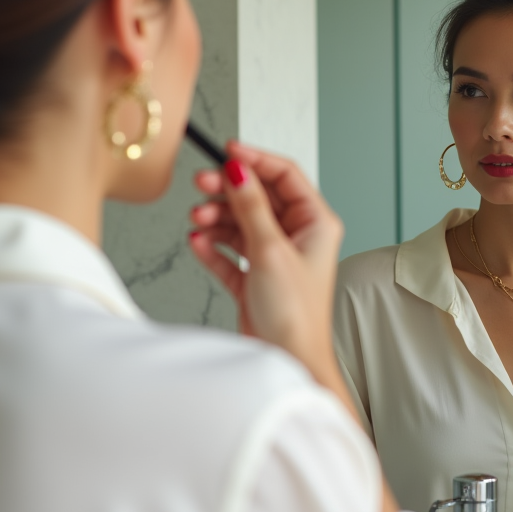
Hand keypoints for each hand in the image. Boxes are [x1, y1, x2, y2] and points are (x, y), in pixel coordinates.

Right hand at [188, 141, 344, 381]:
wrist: (288, 360)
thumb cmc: (295, 314)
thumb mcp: (270, 250)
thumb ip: (251, 207)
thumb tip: (237, 169)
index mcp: (315, 223)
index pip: (285, 176)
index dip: (256, 160)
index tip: (227, 150)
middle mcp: (296, 237)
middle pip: (258, 198)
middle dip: (228, 191)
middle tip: (201, 184)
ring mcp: (274, 257)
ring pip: (240, 224)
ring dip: (217, 219)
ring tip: (198, 220)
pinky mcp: (254, 278)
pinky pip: (229, 252)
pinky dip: (213, 247)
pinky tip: (198, 243)